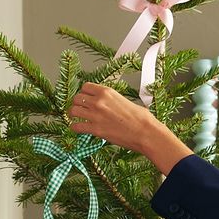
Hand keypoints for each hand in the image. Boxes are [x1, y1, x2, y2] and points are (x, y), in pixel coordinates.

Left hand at [68, 84, 191, 175]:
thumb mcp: (125, 101)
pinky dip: (75, 128)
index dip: (84, 93)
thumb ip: (112, 100)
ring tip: (77, 118)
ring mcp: (95, 115)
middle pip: (77, 98)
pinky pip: (76, 126)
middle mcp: (99, 101)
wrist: (145, 132)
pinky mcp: (95, 129)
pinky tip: (78, 129)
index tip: (85, 98)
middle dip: (77, 104)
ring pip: (73, 111)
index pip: (85, 87)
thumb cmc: (141, 118)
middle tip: (80, 109)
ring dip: (73, 115)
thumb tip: (109, 103)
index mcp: (107, 92)